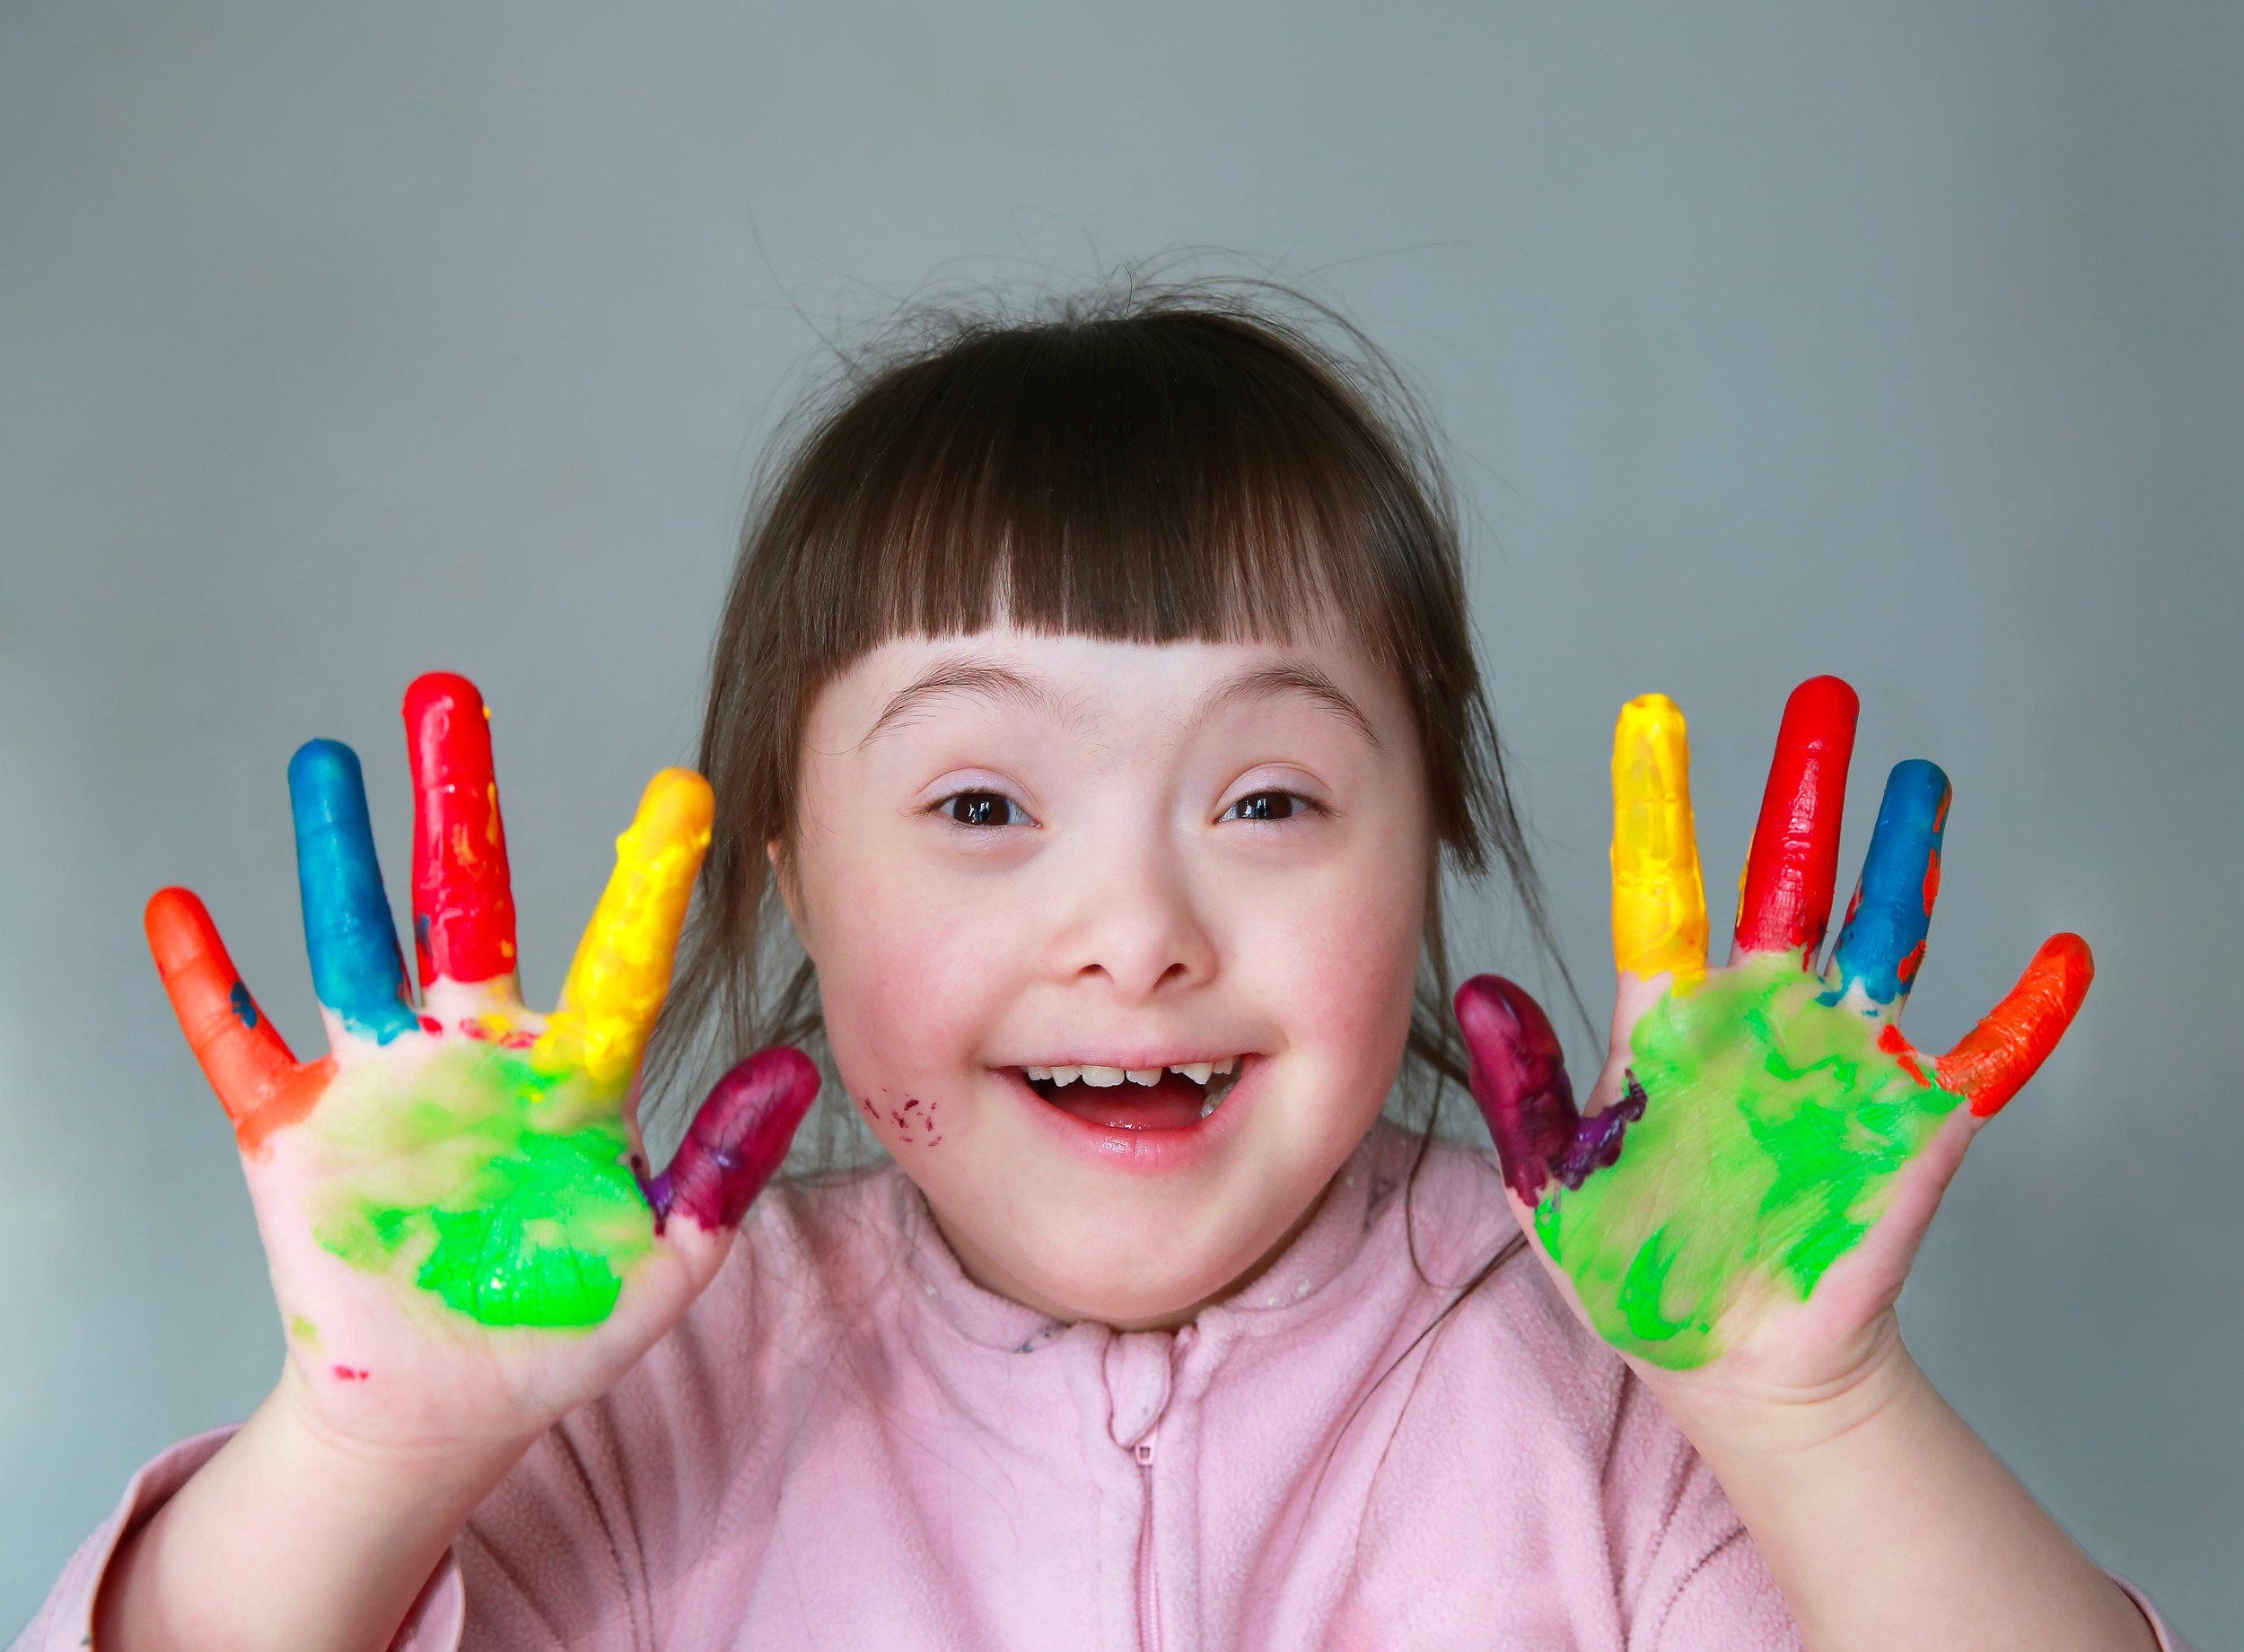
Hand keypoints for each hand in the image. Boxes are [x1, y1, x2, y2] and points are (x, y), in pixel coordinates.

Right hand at [146, 672, 817, 1455]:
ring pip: (352, 943)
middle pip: (466, 904)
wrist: (447, 1406)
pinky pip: (239, 1047)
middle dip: (457, 804)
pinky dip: (207, 984)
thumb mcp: (666, 1259)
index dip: (649, 878)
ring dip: (334, 856)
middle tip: (448, 693)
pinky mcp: (293, 1133)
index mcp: (571, 1077)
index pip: (619, 959)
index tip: (682, 787)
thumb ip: (722, 1168)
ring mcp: (381, 1083)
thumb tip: (795, 1068)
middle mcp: (474, 1052)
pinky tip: (180, 910)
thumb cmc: (560, 1329)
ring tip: (326, 759)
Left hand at [1454, 677, 2090, 1401]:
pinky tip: (2063, 960)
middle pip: (1784, 880)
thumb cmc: (1633, 1270)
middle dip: (1803, 789)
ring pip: (1882, 936)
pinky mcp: (1909, 1126)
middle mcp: (1759, 1019)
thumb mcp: (1551, 1183)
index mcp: (1667, 1022)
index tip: (1653, 715)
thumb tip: (1480, 986)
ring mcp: (1840, 1063)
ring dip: (1906, 861)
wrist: (1726, 1364)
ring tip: (1919, 779)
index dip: (1657, 802)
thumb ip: (1524, 1087)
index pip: (1660, 889)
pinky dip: (2026, 1016)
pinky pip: (1983, 1060)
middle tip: (1823, 695)